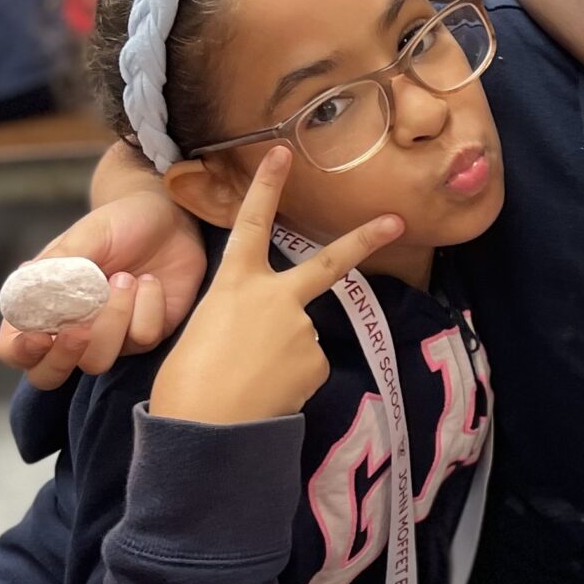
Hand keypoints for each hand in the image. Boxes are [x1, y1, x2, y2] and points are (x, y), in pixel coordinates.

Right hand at [0, 187, 208, 388]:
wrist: (168, 219)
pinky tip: (150, 282)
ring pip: (98, 361)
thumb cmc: (117, 224)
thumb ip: (58, 263)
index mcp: (41, 304)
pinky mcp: (143, 336)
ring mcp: (107, 338)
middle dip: (63, 358)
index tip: (41, 336)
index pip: (13, 348)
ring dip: (113, 319)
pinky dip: (148, 307)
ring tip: (125, 278)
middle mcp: (69, 328)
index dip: (21, 351)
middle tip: (80, 329)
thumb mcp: (85, 235)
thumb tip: (29, 286)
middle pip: (47, 376)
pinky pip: (141, 340)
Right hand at [149, 150, 406, 424]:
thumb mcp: (202, 332)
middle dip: (365, 239)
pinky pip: (306, 366)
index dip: (266, 187)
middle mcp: (275, 297)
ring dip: (283, 355)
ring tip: (250, 381)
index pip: (251, 224)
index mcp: (234, 284)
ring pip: (301, 335)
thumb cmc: (186, 384)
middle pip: (330, 262)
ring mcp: (302, 328)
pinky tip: (267, 393)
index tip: (281, 153)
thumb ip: (239, 319)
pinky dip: (290, 380)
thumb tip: (266, 334)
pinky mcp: (316, 360)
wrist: (205, 430)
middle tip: (397, 221)